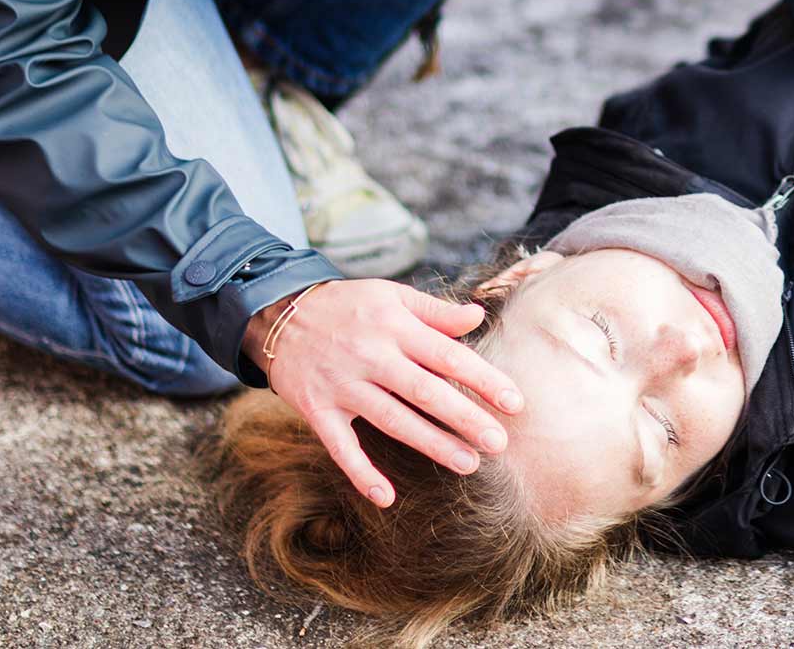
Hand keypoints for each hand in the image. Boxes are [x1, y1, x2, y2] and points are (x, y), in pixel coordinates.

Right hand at [245, 279, 523, 507]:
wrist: (279, 312)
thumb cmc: (348, 305)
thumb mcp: (391, 296)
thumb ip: (435, 311)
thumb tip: (478, 315)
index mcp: (395, 326)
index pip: (448, 356)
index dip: (484, 379)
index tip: (514, 403)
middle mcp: (371, 356)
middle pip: (425, 392)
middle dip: (464, 419)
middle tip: (499, 443)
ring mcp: (342, 385)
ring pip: (392, 420)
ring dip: (430, 445)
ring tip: (468, 464)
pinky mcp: (316, 409)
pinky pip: (340, 446)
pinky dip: (360, 473)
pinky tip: (386, 497)